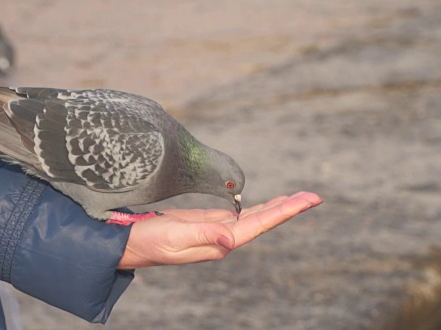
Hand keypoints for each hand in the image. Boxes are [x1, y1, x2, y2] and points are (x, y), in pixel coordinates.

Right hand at [117, 192, 321, 268]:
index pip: (258, 225)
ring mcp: (213, 232)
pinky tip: (261, 205)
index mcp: (218, 244)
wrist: (127, 244)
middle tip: (313, 197)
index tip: (307, 200)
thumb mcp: (174, 237)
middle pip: (262, 222)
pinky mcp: (203, 224)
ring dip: (275, 207)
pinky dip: (253, 207)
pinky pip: (235, 215)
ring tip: (296, 199)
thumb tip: (232, 240)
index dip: (284, 211)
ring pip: (252, 218)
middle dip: (288, 208)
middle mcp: (220, 240)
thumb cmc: (147, 241)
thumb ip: (203, 236)